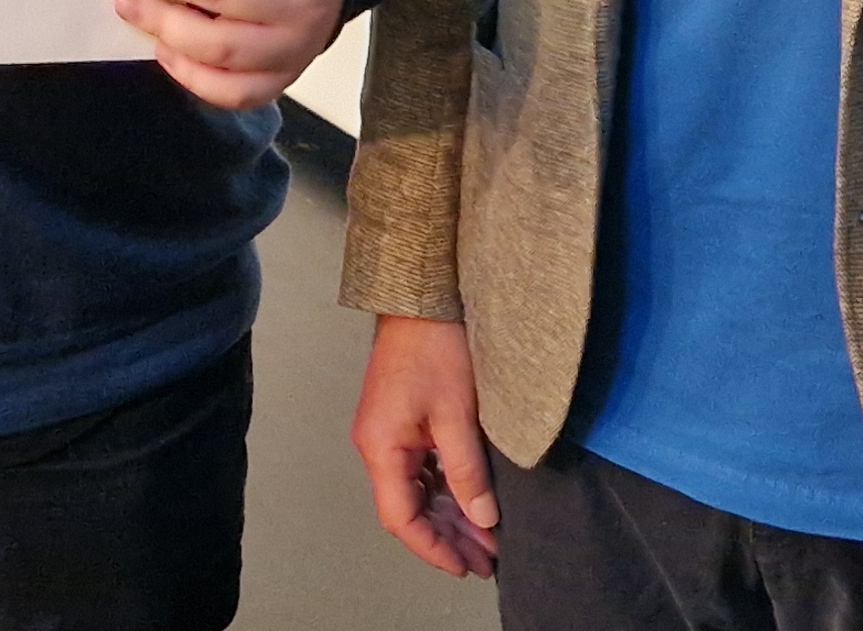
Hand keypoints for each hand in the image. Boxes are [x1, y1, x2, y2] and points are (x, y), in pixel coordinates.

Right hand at [352, 314, 497, 576]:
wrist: (421, 296)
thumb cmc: (434, 347)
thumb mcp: (456, 414)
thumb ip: (467, 471)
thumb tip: (482, 518)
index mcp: (381, 447)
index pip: (401, 518)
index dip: (433, 548)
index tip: (465, 565)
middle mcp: (376, 445)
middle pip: (407, 509)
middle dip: (446, 538)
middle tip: (485, 559)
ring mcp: (387, 433)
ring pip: (415, 491)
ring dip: (448, 515)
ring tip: (484, 537)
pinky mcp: (400, 421)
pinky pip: (419, 469)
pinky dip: (444, 489)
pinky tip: (470, 500)